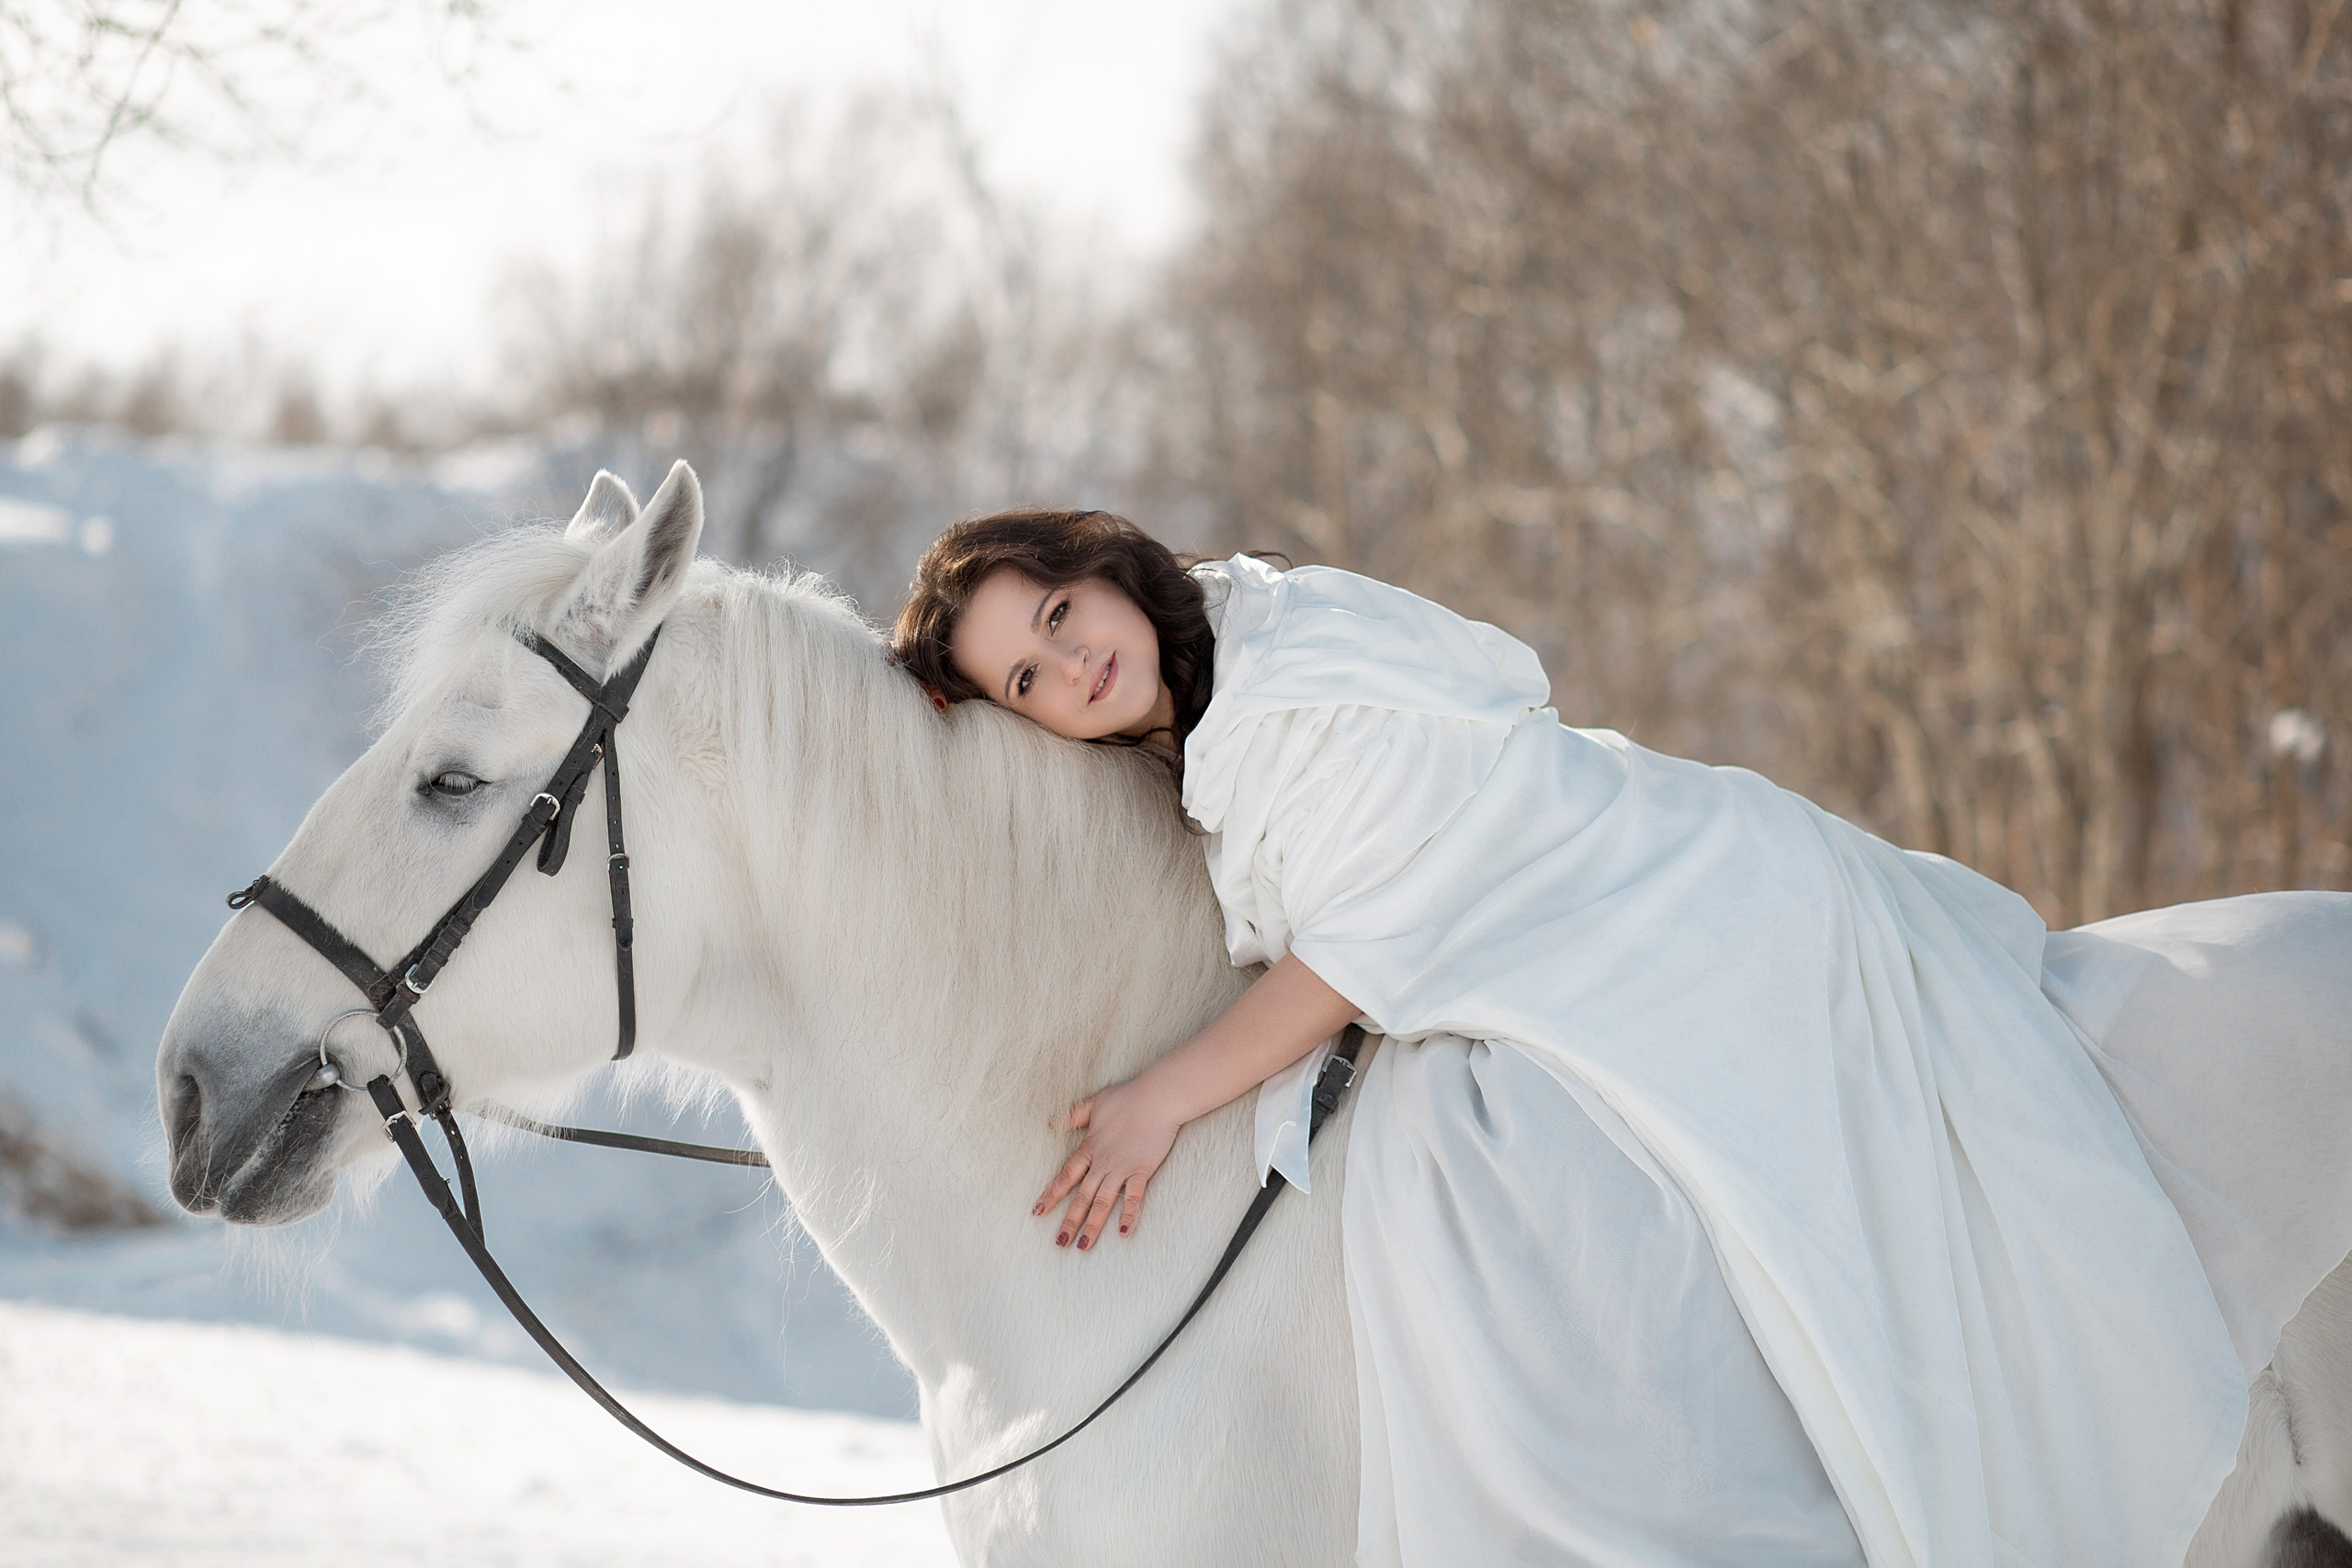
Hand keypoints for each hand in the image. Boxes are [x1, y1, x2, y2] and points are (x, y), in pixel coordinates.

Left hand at [1033, 1074, 1181, 1249]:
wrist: (1155, 1098)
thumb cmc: (1126, 1098)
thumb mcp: (1094, 1104)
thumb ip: (1073, 1115)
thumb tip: (1052, 1121)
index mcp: (1090, 1148)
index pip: (1066, 1176)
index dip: (1051, 1196)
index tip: (1038, 1212)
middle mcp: (1102, 1163)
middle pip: (1082, 1197)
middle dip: (1069, 1221)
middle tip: (1059, 1243)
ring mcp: (1121, 1168)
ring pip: (1102, 1202)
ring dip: (1092, 1225)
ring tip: (1083, 1246)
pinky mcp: (1141, 1170)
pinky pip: (1133, 1198)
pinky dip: (1128, 1215)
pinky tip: (1122, 1233)